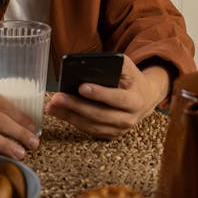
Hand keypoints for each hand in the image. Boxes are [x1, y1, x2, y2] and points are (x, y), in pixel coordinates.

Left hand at [44, 55, 169, 138]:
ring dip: (69, 116)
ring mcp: (119, 130)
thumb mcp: (128, 66)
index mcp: (136, 100)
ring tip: (52, 105)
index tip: (81, 87)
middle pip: (99, 115)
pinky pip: (88, 130)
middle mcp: (128, 119)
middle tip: (58, 97)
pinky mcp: (109, 135)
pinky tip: (58, 112)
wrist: (144, 99)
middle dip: (76, 106)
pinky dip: (72, 121)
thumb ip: (114, 63)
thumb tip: (90, 64)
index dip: (100, 94)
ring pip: (91, 126)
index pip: (117, 98)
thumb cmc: (132, 79)